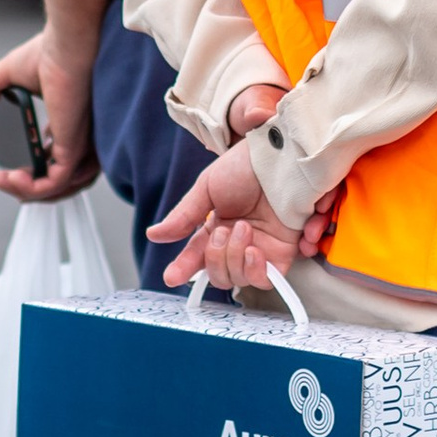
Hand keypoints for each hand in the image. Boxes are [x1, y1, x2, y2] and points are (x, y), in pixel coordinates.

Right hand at [0, 29, 98, 200]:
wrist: (66, 43)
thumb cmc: (49, 51)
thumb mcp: (8, 73)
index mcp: (69, 125)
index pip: (56, 161)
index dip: (34, 171)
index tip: (8, 169)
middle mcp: (79, 139)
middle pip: (61, 182)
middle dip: (29, 189)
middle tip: (2, 180)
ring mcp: (79, 145)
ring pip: (59, 188)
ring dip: (26, 191)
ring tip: (2, 180)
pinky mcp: (74, 148)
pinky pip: (54, 182)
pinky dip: (31, 187)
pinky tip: (10, 178)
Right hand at [150, 132, 344, 293]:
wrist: (278, 157)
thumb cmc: (245, 165)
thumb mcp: (207, 187)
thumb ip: (184, 216)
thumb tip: (153, 235)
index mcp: (217, 227)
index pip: (197, 256)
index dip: (183, 269)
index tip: (171, 276)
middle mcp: (237, 242)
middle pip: (218, 274)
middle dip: (215, 257)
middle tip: (222, 230)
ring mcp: (260, 248)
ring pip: (239, 279)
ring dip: (234, 258)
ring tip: (243, 228)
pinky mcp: (283, 252)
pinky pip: (267, 279)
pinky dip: (255, 271)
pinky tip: (253, 251)